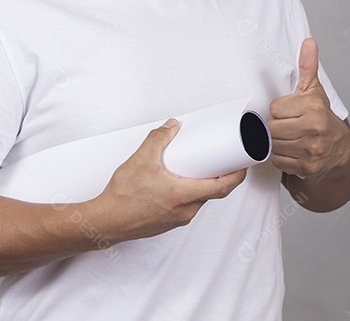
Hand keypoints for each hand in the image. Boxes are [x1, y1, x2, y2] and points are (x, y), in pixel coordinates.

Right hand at [92, 119, 246, 244]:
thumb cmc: (123, 198)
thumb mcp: (141, 160)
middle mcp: (185, 210)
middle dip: (218, 175)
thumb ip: (158, 139)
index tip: (243, 164)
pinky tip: (177, 182)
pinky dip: (188, 192)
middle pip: (212, 192)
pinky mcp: (167, 222)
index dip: (237, 175)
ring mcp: (177, 218)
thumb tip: (171, 126)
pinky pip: (186, 205)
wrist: (106, 222)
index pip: (223, 188)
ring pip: (198, 199)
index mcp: (184, 196)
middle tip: (219, 158)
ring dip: (201, 183)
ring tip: (195, 166)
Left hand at [268, 38, 349, 179]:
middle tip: (288, 125)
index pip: (275, 109)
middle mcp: (314, 129)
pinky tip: (292, 150)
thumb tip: (309, 42)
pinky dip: (281, 157)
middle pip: (272, 128)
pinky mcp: (307, 167)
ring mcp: (311, 150)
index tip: (290, 111)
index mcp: (313, 107)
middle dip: (277, 127)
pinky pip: (278, 161)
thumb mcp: (314, 89)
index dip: (280, 110)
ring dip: (277, 142)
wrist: (340, 147)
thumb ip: (308, 66)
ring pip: (273, 145)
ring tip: (290, 137)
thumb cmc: (321, 115)